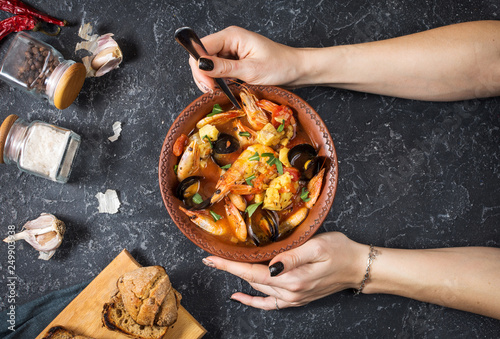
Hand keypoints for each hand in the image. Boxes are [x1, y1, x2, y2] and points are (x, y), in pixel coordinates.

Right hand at [188, 26, 302, 92]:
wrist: (297, 69)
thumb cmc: (280, 66)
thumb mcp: (251, 70)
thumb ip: (224, 68)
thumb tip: (201, 65)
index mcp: (232, 36)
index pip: (201, 47)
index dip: (199, 66)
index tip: (208, 84)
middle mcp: (229, 40)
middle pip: (202, 56)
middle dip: (203, 75)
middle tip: (212, 91)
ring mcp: (231, 50)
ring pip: (208, 65)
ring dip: (210, 79)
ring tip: (219, 91)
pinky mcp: (234, 60)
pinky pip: (218, 69)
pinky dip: (218, 80)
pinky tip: (225, 88)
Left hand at [202, 232, 367, 309]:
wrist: (357, 267)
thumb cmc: (340, 251)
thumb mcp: (317, 246)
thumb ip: (291, 256)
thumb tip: (269, 264)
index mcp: (292, 278)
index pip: (252, 272)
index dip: (229, 265)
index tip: (210, 259)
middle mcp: (290, 292)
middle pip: (251, 280)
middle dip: (230, 268)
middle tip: (211, 258)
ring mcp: (292, 298)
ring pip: (258, 288)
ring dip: (240, 278)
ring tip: (223, 266)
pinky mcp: (296, 298)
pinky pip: (268, 303)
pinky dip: (252, 300)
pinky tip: (239, 296)